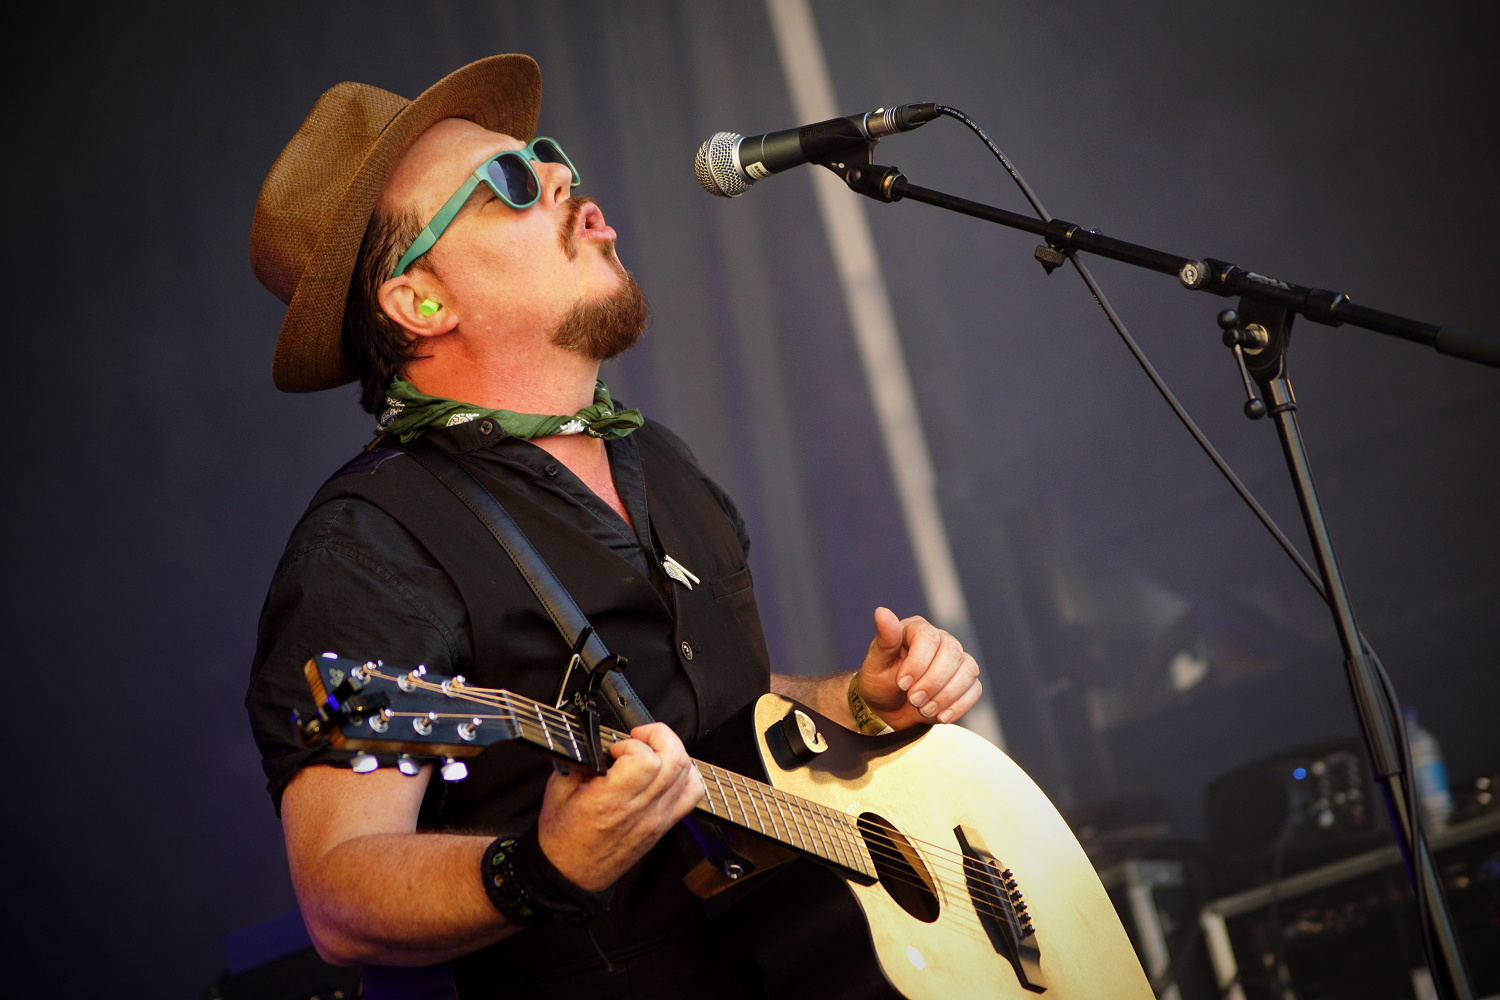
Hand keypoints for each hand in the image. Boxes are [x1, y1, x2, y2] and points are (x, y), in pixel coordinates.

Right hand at [535, 722, 705, 891]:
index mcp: (612, 801)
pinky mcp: (664, 826)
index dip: (632, 744)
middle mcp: (641, 810)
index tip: (615, 748)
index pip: (646, 759)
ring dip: (672, 752)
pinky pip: (692, 794)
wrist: (570, 876)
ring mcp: (657, 819)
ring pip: (687, 774)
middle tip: (637, 738)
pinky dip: (685, 775)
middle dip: (658, 736)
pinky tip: (665, 771)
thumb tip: (596, 740)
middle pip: (675, 760)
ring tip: (650, 751)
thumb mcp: (556, 791)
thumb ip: (579, 760)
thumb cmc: (562, 839)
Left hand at [856, 607, 981, 729]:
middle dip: (933, 682)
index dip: (918, 663)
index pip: (928, 638)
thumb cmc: (879, 681)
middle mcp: (941, 639)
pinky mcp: (965, 680)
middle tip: (913, 700)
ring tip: (924, 709)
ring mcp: (956, 660)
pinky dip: (959, 706)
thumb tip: (881, 611)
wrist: (887, 708)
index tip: (901, 684)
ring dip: (946, 696)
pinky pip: (975, 689)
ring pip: (968, 671)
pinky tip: (940, 716)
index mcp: (917, 629)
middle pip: (952, 653)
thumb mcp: (875, 663)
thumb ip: (884, 640)